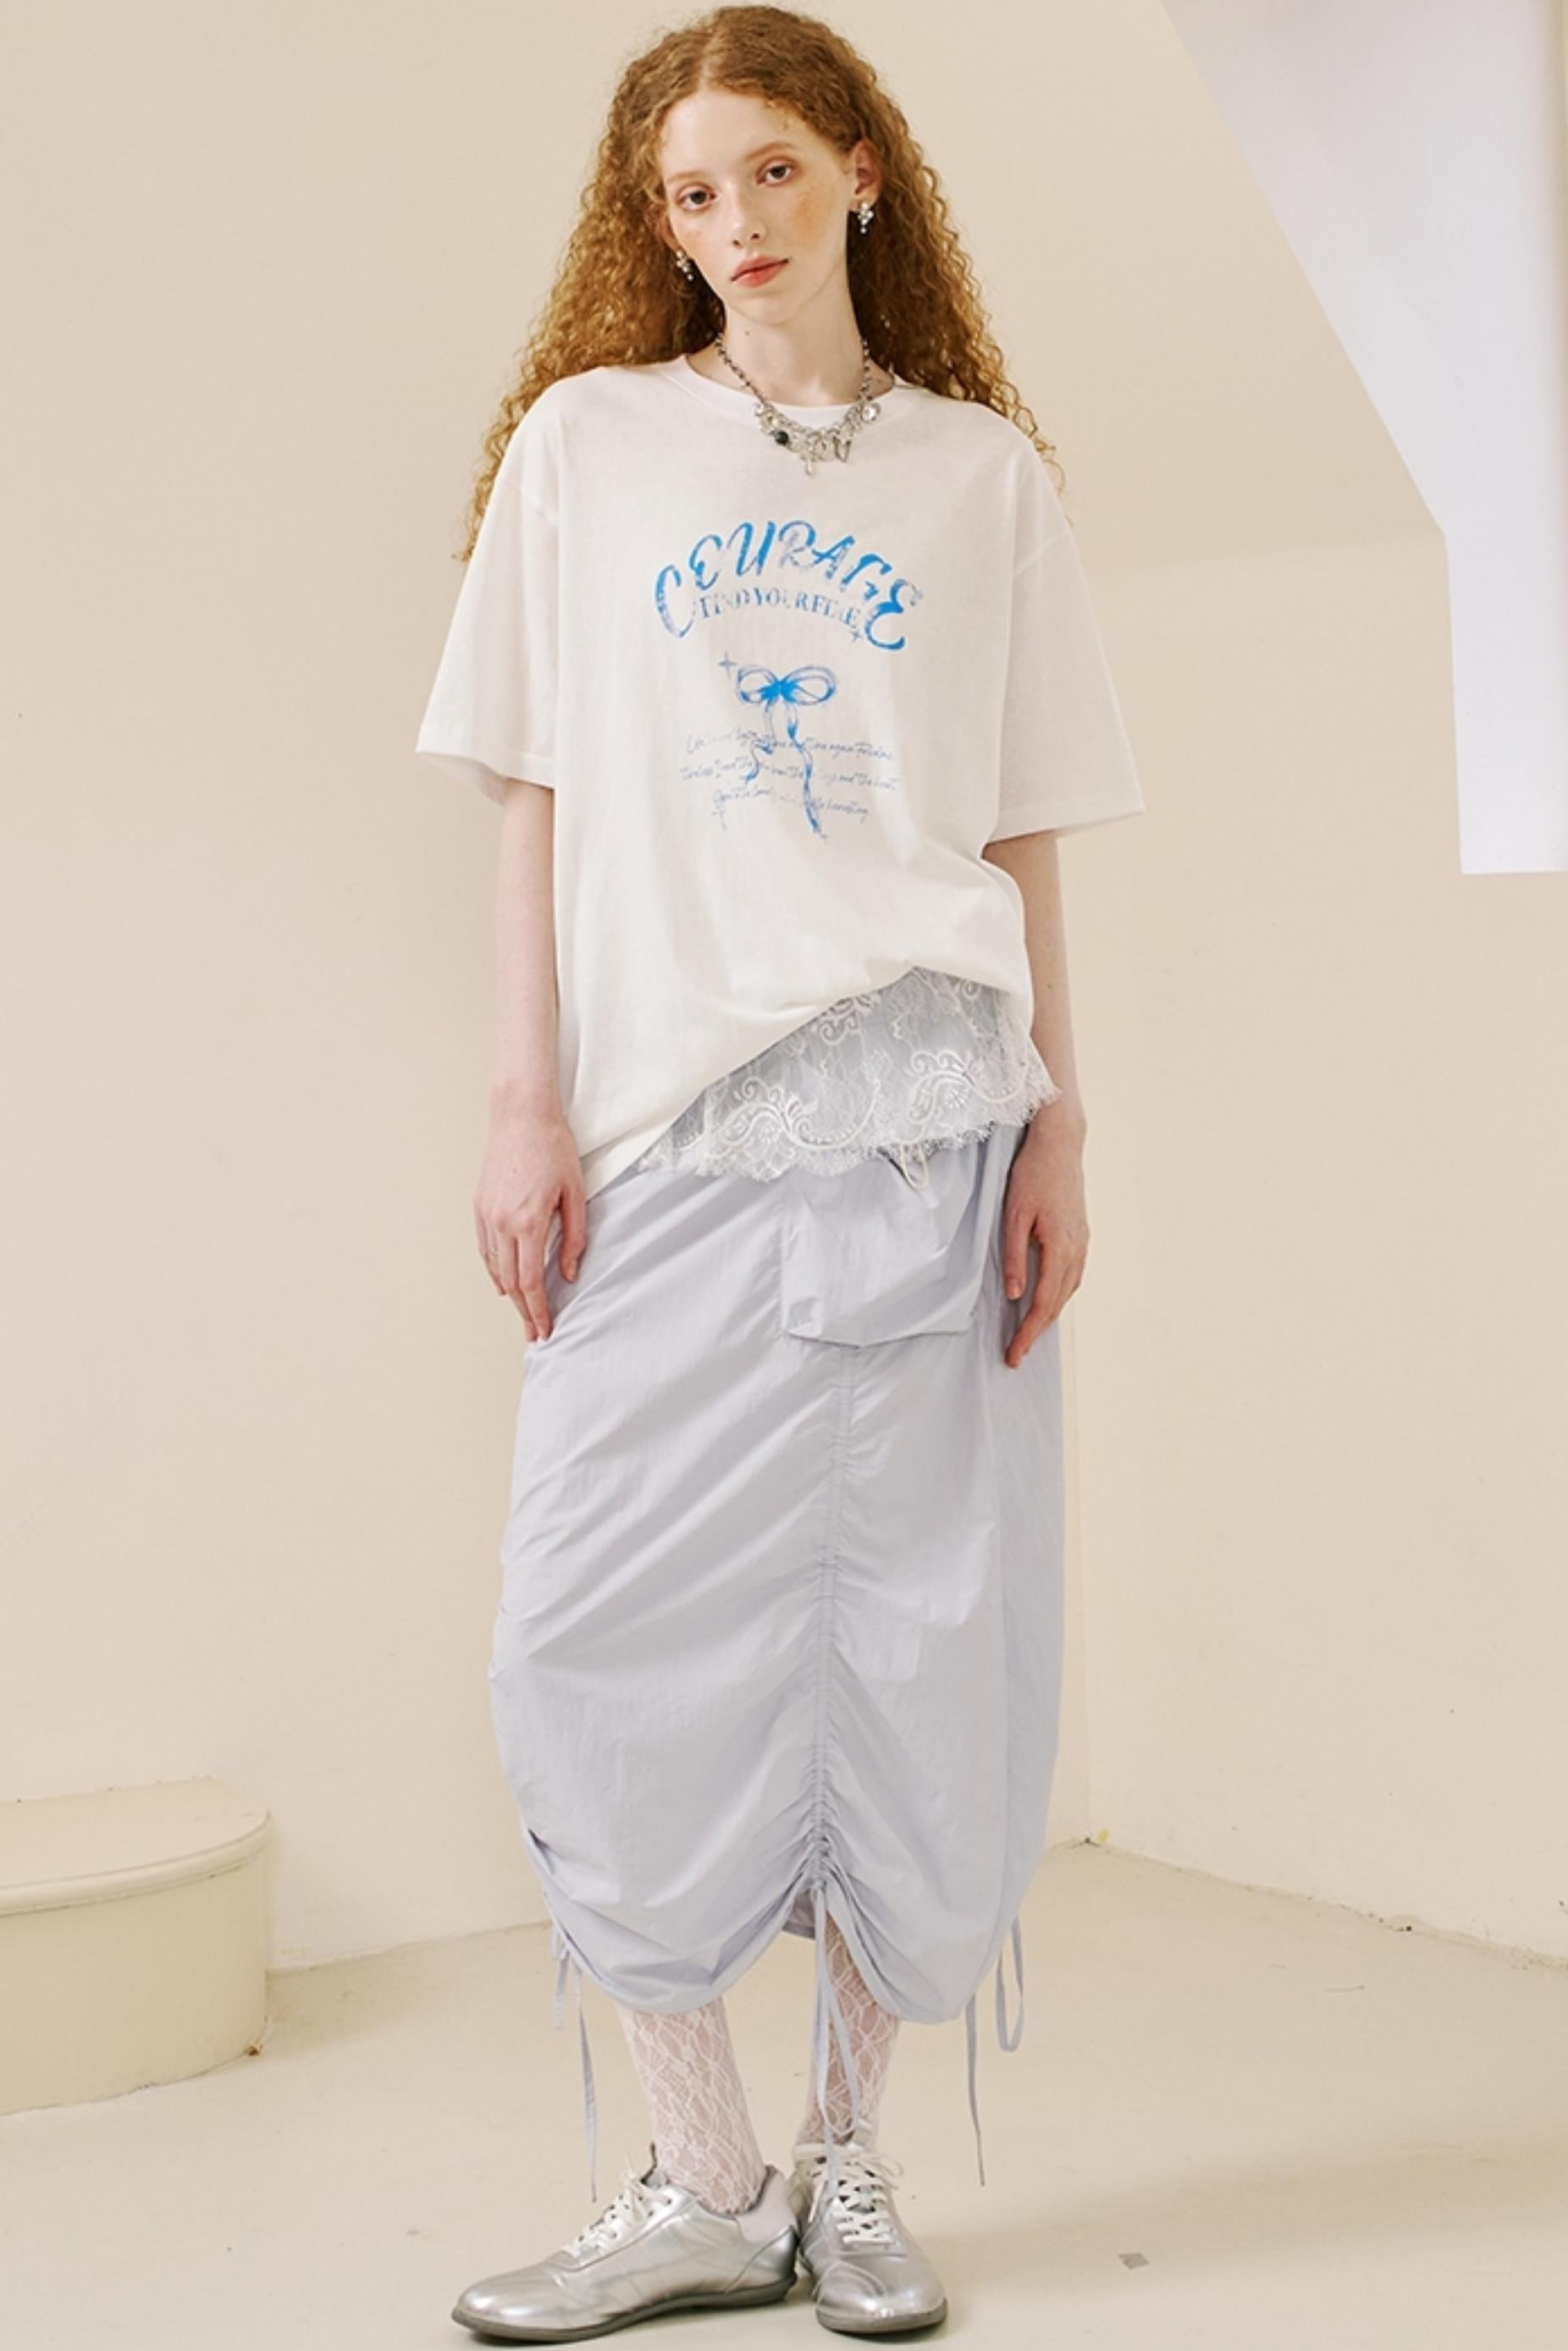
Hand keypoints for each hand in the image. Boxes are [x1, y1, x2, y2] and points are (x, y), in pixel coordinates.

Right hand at [473, 1106, 585, 1341]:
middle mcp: (502, 1223)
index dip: (538, 1310)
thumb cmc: (553, 1148)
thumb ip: (573, 1237)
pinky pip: (485, 1248)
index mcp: (528, 1222)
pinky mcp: (480, 1205)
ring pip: (495, 1267)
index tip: (544, 1330)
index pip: (531, 1281)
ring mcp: (487, 1215)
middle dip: (524, 1311)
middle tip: (534, 1333)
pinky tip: (503, 1282)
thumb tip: (569, 1273)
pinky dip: (494, 1270)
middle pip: (511, 1282)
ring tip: (522, 1312)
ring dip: (509, 1294)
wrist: (521, 1115)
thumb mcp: (575, 1193)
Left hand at [1000, 1110, 1088, 1366]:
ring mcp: (1083, 1242)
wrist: (1060, 1144)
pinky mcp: (1082, 1234)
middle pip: (1057, 1303)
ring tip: (1030, 1333)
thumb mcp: (1013, 1216)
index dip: (1027, 1332)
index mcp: (1060, 1248)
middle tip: (1017, 1354)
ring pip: (1068, 1291)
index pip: (1042, 1303)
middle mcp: (1077, 1250)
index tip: (1014, 1355)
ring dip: (1049, 1315)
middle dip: (1036, 1331)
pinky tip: (1049, 1299)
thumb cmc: (1032, 1175)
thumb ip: (1014, 1257)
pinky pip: (1073, 1275)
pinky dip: (1060, 1295)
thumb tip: (1014, 1295)